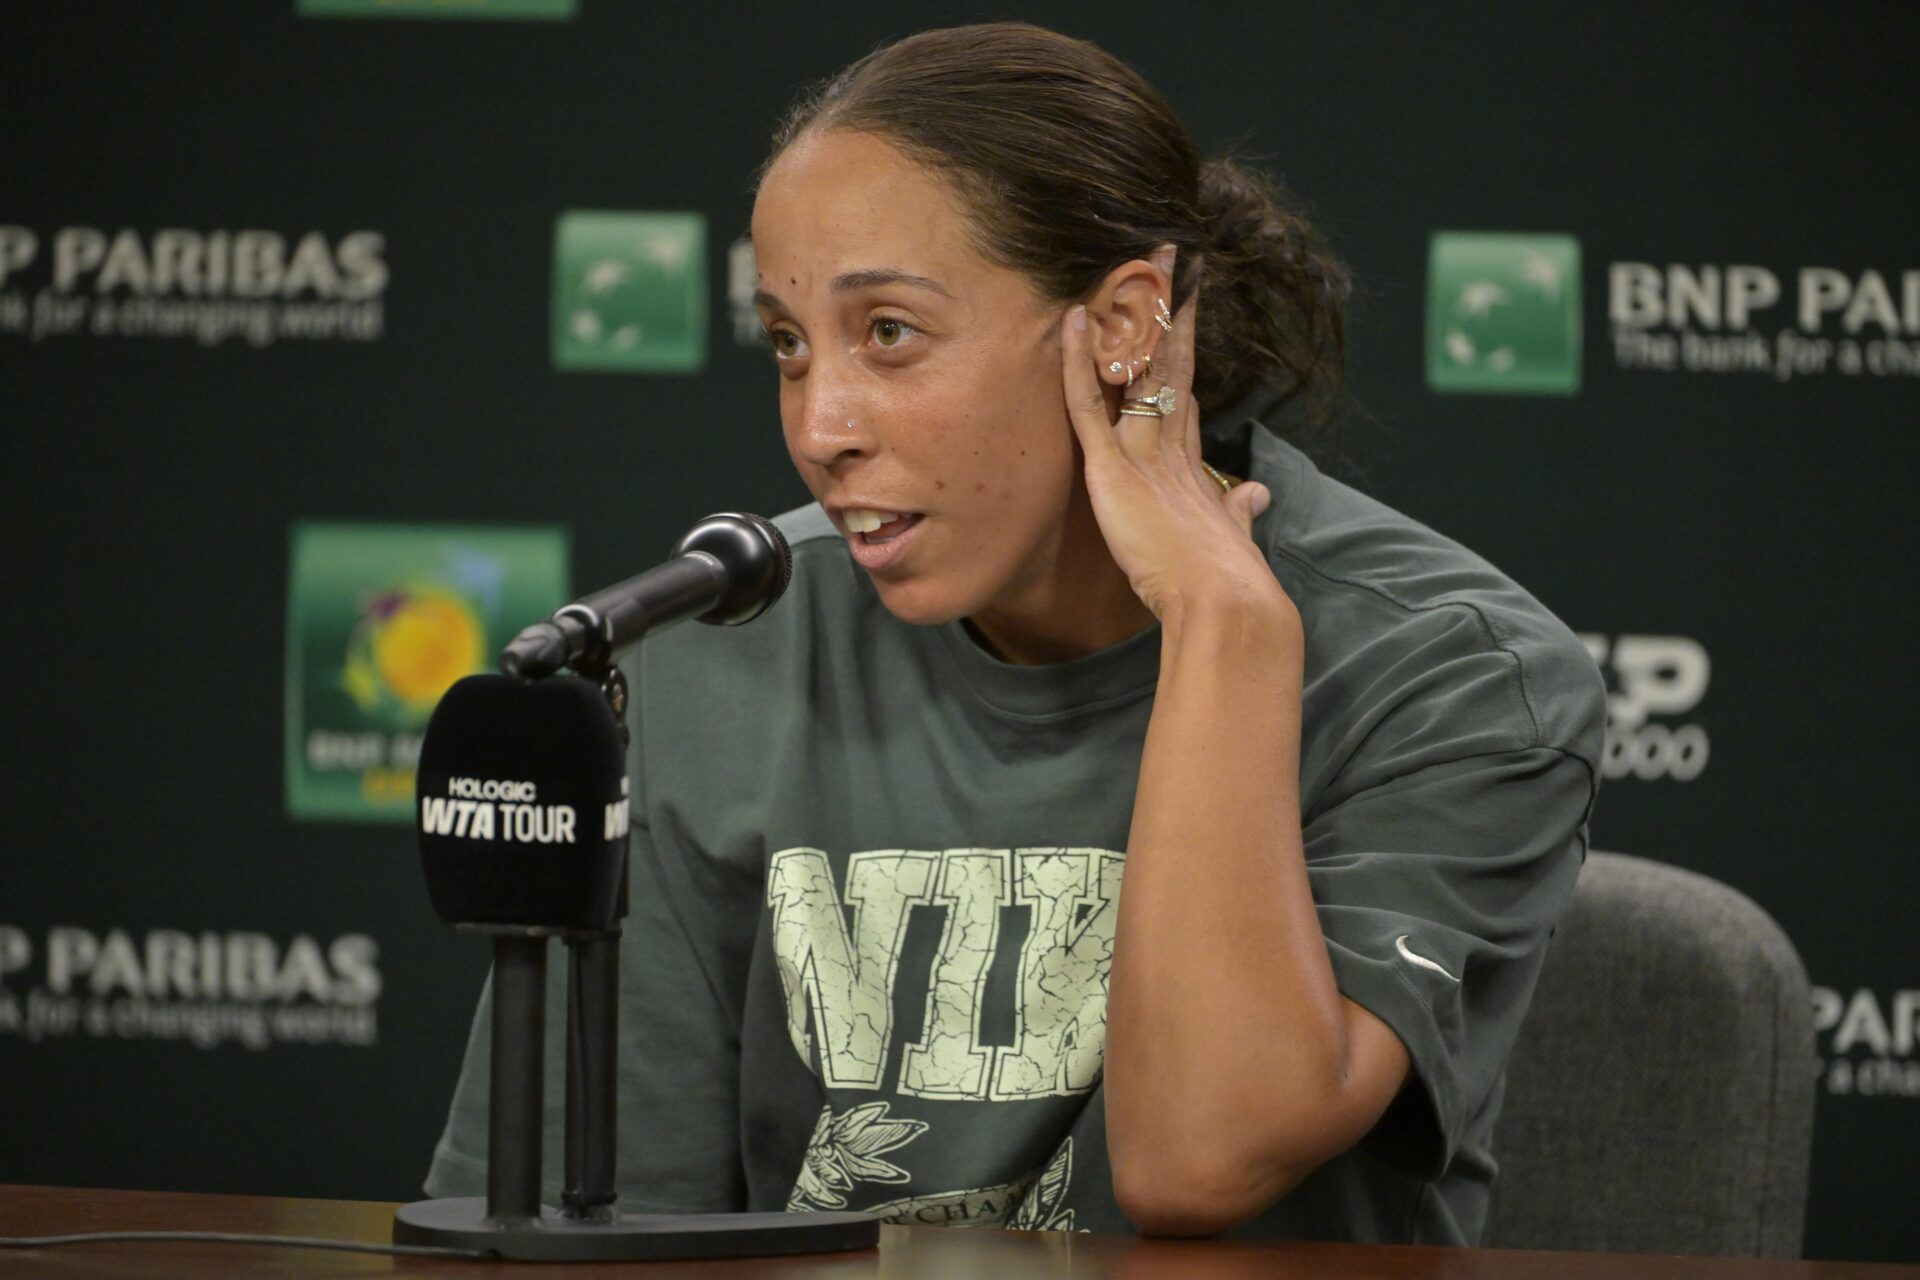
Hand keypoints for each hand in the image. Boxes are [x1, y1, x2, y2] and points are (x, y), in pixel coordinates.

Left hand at [1060, 261, 1287, 623]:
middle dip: (1171, 310)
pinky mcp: (1114, 470)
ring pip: (1137, 369)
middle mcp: (1171, 447)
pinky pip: (1088, 404)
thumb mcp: (1232, 537)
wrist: (1225, 601)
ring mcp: (1143, 452)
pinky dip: (1080, 362)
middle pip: (1168, 363)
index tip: (1182, 313)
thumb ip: (1239, 512)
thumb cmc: (1226, 583)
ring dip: (1135, 314)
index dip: (1179, 352)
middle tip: (1172, 257)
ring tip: (1140, 258)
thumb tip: (1257, 495)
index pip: (1182, 395)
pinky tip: (1075, 319)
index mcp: (1192, 466)